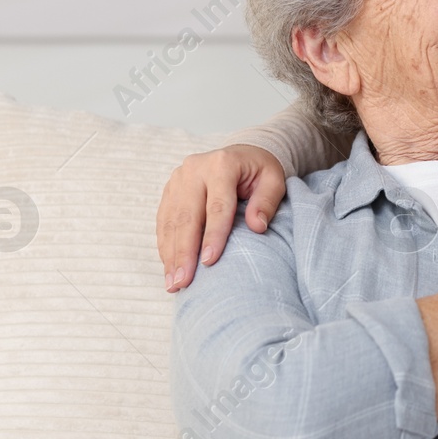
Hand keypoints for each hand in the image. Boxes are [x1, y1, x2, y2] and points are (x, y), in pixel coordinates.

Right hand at [158, 144, 287, 291]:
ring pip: (171, 222)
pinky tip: (168, 267)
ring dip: (171, 255)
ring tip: (173, 283)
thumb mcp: (273, 180)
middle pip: (187, 216)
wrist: (241, 155)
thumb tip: (257, 227)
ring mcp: (178, 180)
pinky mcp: (169, 191)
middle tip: (183, 282)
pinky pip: (163, 221)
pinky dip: (165, 246)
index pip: (217, 206)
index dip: (213, 235)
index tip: (209, 261)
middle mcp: (194, 169)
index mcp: (222, 164)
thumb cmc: (259, 171)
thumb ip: (267, 202)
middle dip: (184, 253)